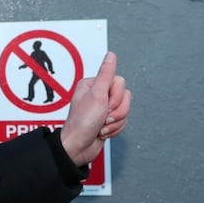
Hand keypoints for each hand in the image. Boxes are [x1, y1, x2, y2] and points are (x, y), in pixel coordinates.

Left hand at [60, 51, 131, 166]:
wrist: (78, 147)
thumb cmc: (83, 122)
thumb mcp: (96, 95)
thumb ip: (106, 74)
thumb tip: (111, 55)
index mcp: (92, 84)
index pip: (119, 82)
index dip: (115, 96)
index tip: (103, 104)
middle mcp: (98, 94)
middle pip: (125, 96)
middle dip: (116, 111)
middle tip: (102, 117)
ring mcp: (103, 108)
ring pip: (125, 110)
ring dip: (115, 122)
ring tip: (101, 126)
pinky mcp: (107, 120)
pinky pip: (123, 121)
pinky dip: (115, 129)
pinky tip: (102, 132)